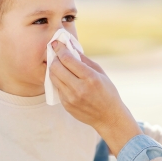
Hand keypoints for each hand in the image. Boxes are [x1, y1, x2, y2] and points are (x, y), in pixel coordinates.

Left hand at [49, 41, 141, 155]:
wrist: (108, 117)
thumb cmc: (107, 92)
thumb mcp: (100, 73)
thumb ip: (85, 60)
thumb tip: (71, 47)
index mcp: (90, 78)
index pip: (68, 59)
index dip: (60, 48)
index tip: (56, 42)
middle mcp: (79, 88)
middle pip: (56, 67)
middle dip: (54, 57)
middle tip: (56, 53)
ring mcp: (71, 98)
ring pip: (53, 78)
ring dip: (54, 69)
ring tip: (59, 65)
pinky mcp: (66, 105)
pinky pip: (57, 88)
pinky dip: (59, 81)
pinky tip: (65, 79)